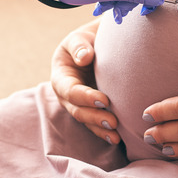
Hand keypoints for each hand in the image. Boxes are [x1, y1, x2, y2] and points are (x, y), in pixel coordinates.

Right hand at [49, 19, 119, 144]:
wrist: (94, 47)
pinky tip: (117, 138)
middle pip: (77, 110)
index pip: (70, 91)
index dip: (85, 97)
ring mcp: (77, 105)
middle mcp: (66, 96)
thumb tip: (84, 57)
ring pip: (86, 121)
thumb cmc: (85, 42)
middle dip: (94, 117)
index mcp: (61, 78)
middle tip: (113, 121)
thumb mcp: (79, 38)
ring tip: (116, 135)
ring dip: (100, 128)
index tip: (104, 100)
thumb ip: (79, 46)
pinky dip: (104, 132)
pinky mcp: (90, 111)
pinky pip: (94, 125)